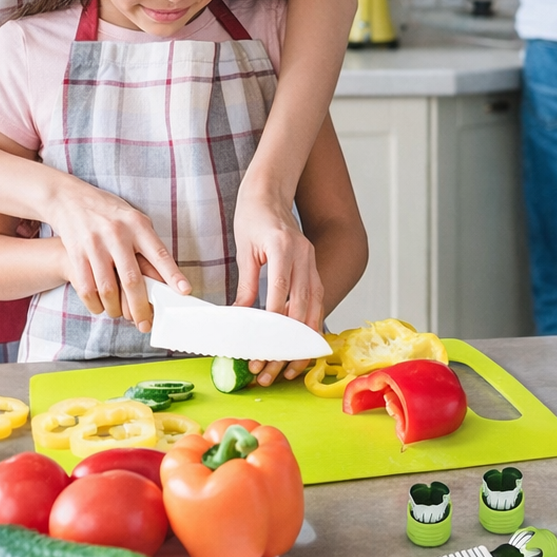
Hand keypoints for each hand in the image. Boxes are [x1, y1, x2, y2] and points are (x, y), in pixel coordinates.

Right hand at [50, 177, 189, 330]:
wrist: (70, 199)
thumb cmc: (109, 213)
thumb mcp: (134, 220)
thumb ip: (147, 245)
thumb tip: (163, 277)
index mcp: (136, 225)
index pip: (158, 254)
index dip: (172, 274)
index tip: (183, 291)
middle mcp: (117, 234)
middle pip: (132, 279)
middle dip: (140, 306)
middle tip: (145, 323)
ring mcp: (95, 245)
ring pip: (107, 289)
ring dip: (115, 309)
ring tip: (120, 314)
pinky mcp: (76, 254)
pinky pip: (86, 289)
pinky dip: (95, 304)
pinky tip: (101, 307)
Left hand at [232, 192, 324, 386]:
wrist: (270, 192)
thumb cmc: (252, 216)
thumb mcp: (244, 250)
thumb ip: (246, 285)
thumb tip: (239, 317)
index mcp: (284, 248)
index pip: (280, 294)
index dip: (272, 324)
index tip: (260, 347)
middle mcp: (304, 255)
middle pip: (302, 306)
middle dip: (287, 340)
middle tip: (271, 365)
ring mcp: (312, 260)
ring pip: (315, 306)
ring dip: (303, 337)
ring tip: (290, 363)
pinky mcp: (313, 265)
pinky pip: (317, 298)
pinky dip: (310, 321)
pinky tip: (301, 340)